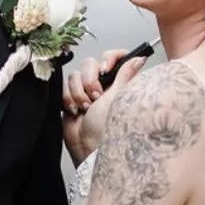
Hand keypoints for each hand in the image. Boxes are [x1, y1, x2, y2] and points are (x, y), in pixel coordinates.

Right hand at [61, 47, 146, 165]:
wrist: (86, 147)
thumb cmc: (106, 129)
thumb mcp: (118, 97)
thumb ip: (125, 74)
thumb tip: (139, 58)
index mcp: (117, 82)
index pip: (113, 57)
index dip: (107, 59)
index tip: (105, 69)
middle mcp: (102, 85)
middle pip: (90, 64)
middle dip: (89, 81)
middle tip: (95, 97)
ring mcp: (86, 92)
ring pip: (75, 76)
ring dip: (78, 93)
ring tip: (85, 108)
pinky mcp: (72, 99)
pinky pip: (65, 87)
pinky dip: (68, 99)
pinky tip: (75, 111)